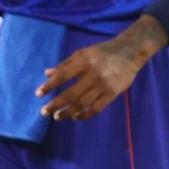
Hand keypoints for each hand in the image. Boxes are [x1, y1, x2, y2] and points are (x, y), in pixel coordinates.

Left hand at [36, 32, 157, 120]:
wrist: (130, 52)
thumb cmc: (101, 52)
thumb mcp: (82, 53)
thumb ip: (64, 65)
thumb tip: (47, 74)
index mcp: (84, 62)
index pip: (62, 76)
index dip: (49, 86)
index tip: (38, 94)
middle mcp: (93, 75)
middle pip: (71, 94)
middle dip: (55, 104)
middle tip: (44, 112)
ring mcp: (104, 86)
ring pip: (82, 104)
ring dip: (67, 112)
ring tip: (57, 116)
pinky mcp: (113, 94)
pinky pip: (96, 109)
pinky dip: (84, 115)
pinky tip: (75, 116)